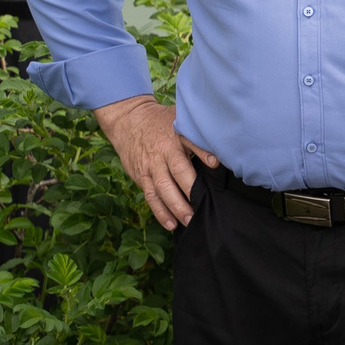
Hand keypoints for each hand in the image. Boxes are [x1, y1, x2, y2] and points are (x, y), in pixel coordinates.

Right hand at [94, 95, 219, 230]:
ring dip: (174, 209)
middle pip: (172, 179)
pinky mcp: (141, 177)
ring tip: (188, 222)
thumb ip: (197, 139)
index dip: (199, 164)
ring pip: (160, 191)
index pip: (185, 157)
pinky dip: (159, 212)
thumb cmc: (162, 122)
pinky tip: (170, 224)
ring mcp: (148, 169)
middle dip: (186, 197)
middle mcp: (159, 157)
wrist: (128, 120)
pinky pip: (150, 197)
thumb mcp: (180, 122)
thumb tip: (217, 159)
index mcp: (171, 142)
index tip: (214, 173)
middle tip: (200, 212)